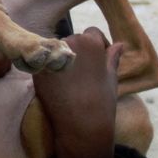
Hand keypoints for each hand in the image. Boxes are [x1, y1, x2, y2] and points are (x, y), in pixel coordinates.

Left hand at [32, 27, 121, 157]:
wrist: (81, 124)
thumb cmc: (102, 100)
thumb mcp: (111, 76)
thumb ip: (112, 57)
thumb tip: (119, 44)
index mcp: (90, 41)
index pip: (92, 33)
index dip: (97, 46)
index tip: (98, 62)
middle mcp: (69, 42)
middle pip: (73, 39)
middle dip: (78, 51)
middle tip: (84, 73)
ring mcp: (51, 55)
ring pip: (58, 50)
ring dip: (63, 59)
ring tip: (71, 81)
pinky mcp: (38, 68)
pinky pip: (45, 63)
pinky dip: (51, 70)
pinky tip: (59, 85)